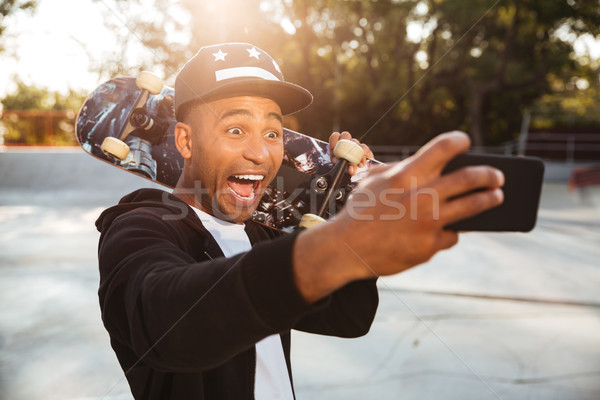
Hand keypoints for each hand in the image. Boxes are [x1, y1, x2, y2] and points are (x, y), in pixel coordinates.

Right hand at [337, 131, 503, 276]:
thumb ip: (402, 169)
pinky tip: (446, 229)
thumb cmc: (360, 211)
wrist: (347, 248)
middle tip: (498, 176)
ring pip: (474, 206)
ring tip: (497, 196)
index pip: (445, 146)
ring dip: (490, 198)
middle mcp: (423, 195)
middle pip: (471, 177)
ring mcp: (430, 222)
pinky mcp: (431, 245)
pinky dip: (449, 231)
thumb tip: (431, 166)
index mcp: (408, 174)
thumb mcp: (374, 181)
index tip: (466, 142)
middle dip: (491, 174)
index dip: (460, 140)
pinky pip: (451, 234)